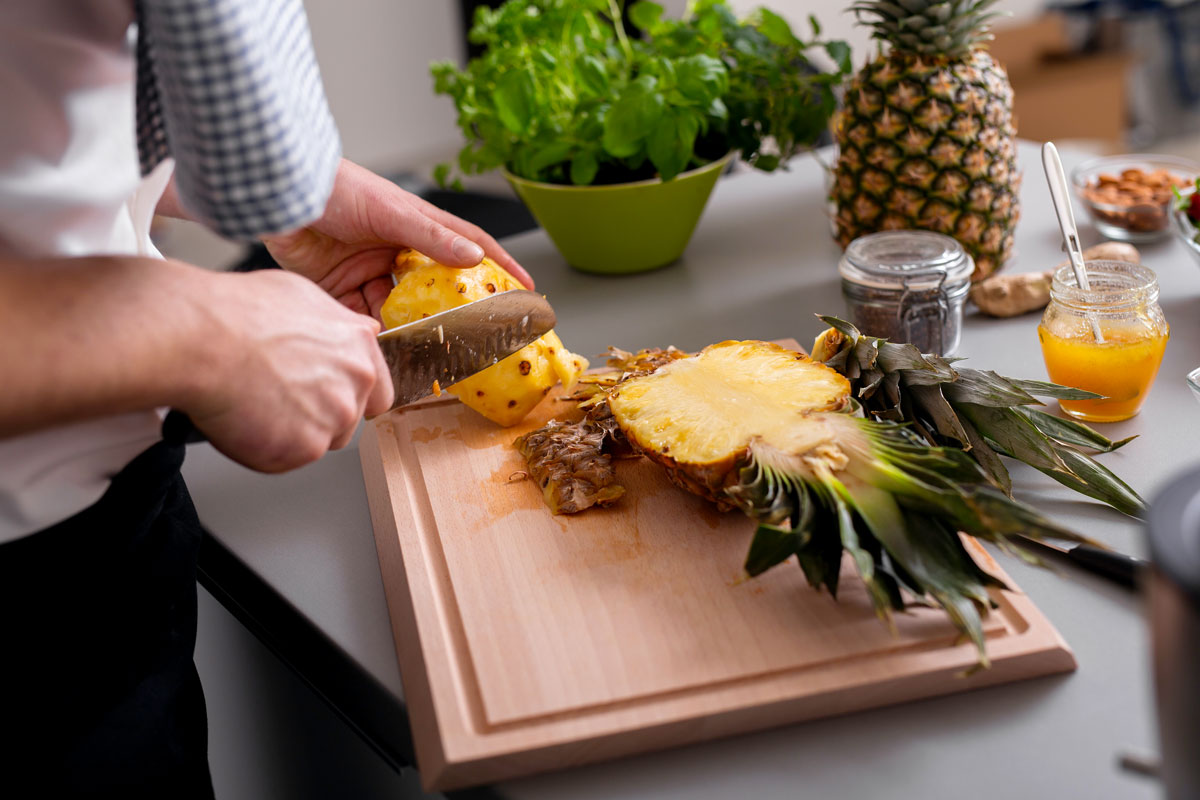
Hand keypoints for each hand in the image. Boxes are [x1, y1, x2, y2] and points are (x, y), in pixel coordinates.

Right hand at [180, 267, 393, 471]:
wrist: (200, 339)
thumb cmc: (237, 313)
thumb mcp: (301, 296)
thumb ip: (337, 324)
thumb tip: (352, 331)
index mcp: (358, 345)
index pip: (379, 391)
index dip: (352, 398)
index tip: (332, 400)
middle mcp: (355, 383)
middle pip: (347, 420)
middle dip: (317, 416)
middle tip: (278, 398)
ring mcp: (333, 417)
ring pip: (317, 442)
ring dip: (292, 433)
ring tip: (256, 404)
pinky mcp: (305, 447)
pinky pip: (287, 459)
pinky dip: (264, 449)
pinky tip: (244, 419)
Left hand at [261, 159, 533, 319]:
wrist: (279, 197)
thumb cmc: (335, 188)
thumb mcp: (390, 211)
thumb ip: (431, 237)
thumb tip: (474, 258)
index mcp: (415, 226)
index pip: (466, 247)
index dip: (497, 266)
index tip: (525, 288)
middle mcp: (395, 251)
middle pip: (433, 288)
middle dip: (448, 314)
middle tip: (470, 337)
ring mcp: (368, 271)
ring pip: (398, 310)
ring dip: (407, 329)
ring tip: (420, 349)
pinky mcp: (339, 290)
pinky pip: (363, 319)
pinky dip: (371, 333)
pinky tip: (379, 345)